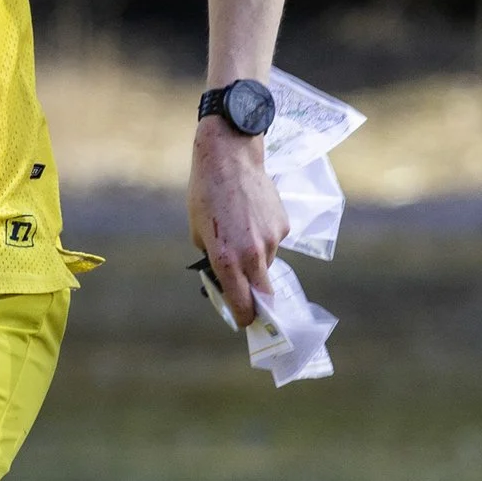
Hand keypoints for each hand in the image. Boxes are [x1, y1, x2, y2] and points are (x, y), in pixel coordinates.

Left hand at [189, 119, 288, 325]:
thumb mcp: (197, 232)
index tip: (244, 321)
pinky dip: (264, 238)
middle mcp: (253, 254)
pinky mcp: (283, 226)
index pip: (243, 304)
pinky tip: (252, 216)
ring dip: (256, 259)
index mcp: (227, 259)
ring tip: (240, 230)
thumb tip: (224, 278)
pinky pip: (274, 242)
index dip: (244, 317)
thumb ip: (212, 259)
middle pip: (264, 295)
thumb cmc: (205, 195)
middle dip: (259, 302)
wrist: (230, 159)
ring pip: (266, 264)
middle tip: (251, 299)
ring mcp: (272, 240)